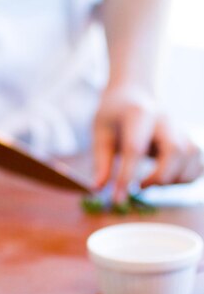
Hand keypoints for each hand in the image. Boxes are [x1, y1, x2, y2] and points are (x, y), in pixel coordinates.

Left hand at [93, 86, 202, 201]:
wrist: (134, 94)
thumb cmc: (115, 115)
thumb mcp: (100, 132)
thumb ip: (101, 161)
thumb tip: (98, 189)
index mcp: (139, 113)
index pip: (135, 148)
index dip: (126, 176)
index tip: (117, 199)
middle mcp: (165, 119)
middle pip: (175, 150)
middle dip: (159, 177)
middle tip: (140, 187)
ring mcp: (181, 128)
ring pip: (192, 157)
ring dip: (174, 179)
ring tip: (150, 182)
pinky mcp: (189, 139)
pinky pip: (198, 164)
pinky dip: (186, 178)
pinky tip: (166, 180)